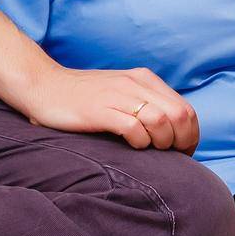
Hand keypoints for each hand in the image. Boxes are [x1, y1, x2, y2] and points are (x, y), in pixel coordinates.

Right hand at [21, 64, 199, 152]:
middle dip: (181, 142)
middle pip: (180, 115)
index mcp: (144, 80)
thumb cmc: (83, 98)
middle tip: (169, 156)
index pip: (186, 109)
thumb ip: (145, 104)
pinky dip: (139, 142)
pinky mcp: (99, 110)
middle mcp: (135, 84)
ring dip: (161, 143)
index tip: (181, 153)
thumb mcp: (121, 93)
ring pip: (161, 121)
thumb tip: (172, 132)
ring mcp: (117, 96)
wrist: (44, 87)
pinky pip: (133, 128)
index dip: (190, 136)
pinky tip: (130, 145)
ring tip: (149, 150)